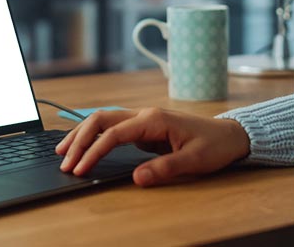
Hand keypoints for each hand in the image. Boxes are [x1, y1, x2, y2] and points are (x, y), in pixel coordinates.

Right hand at [55, 108, 250, 186]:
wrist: (230, 135)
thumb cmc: (214, 145)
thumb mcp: (193, 160)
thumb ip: (164, 168)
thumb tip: (137, 178)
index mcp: (153, 119)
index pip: (113, 134)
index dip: (93, 152)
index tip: (80, 169)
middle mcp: (145, 114)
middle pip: (101, 120)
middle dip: (79, 140)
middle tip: (63, 161)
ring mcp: (144, 119)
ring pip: (104, 121)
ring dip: (82, 134)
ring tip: (63, 152)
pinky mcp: (145, 127)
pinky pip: (113, 128)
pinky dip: (94, 136)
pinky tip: (84, 145)